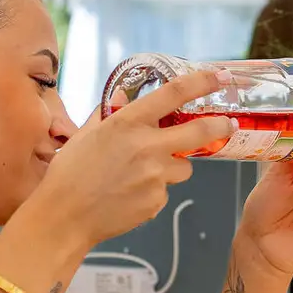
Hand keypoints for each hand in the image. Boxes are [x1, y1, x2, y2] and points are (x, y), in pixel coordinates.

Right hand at [35, 70, 234, 248]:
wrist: (65, 217)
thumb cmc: (70, 174)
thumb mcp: (86, 133)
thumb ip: (110, 112)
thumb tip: (124, 95)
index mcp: (128, 122)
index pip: (174, 94)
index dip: (202, 82)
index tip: (220, 76)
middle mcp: (147, 146)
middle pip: (201, 132)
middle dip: (220, 126)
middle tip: (228, 125)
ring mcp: (155, 176)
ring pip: (185, 166)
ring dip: (174, 165)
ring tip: (143, 172)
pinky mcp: (157, 201)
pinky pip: (166, 190)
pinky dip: (155, 189)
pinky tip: (130, 192)